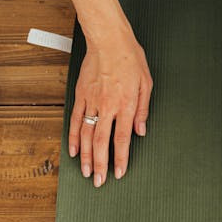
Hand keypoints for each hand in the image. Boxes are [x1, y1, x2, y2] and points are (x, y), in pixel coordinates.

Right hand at [68, 28, 152, 186]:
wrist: (109, 40)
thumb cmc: (130, 58)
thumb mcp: (147, 83)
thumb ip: (143, 109)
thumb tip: (140, 131)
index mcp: (126, 105)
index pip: (122, 139)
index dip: (120, 159)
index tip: (118, 172)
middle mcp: (108, 106)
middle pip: (102, 142)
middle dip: (100, 164)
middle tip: (99, 181)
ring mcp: (92, 101)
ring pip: (87, 135)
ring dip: (86, 156)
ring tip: (87, 172)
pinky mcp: (81, 95)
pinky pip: (76, 120)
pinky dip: (74, 137)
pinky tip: (74, 150)